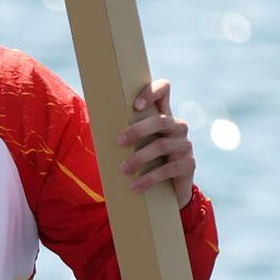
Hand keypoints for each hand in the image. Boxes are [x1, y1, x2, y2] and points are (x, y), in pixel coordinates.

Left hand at [117, 79, 194, 207]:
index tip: (136, 105)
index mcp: (162, 115)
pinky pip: (169, 169)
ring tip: (122, 170)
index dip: (152, 91)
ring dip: (139, 158)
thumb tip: (91, 124)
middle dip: (138, 130)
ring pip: (162, 145)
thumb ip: (122, 131)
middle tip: (119, 141)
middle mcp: (177, 127)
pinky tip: (135, 186)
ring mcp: (185, 145)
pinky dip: (148, 178)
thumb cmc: (145, 159)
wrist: (168, 189)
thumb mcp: (135, 143)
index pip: (164, 89)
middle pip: (161, 120)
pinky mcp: (188, 165)